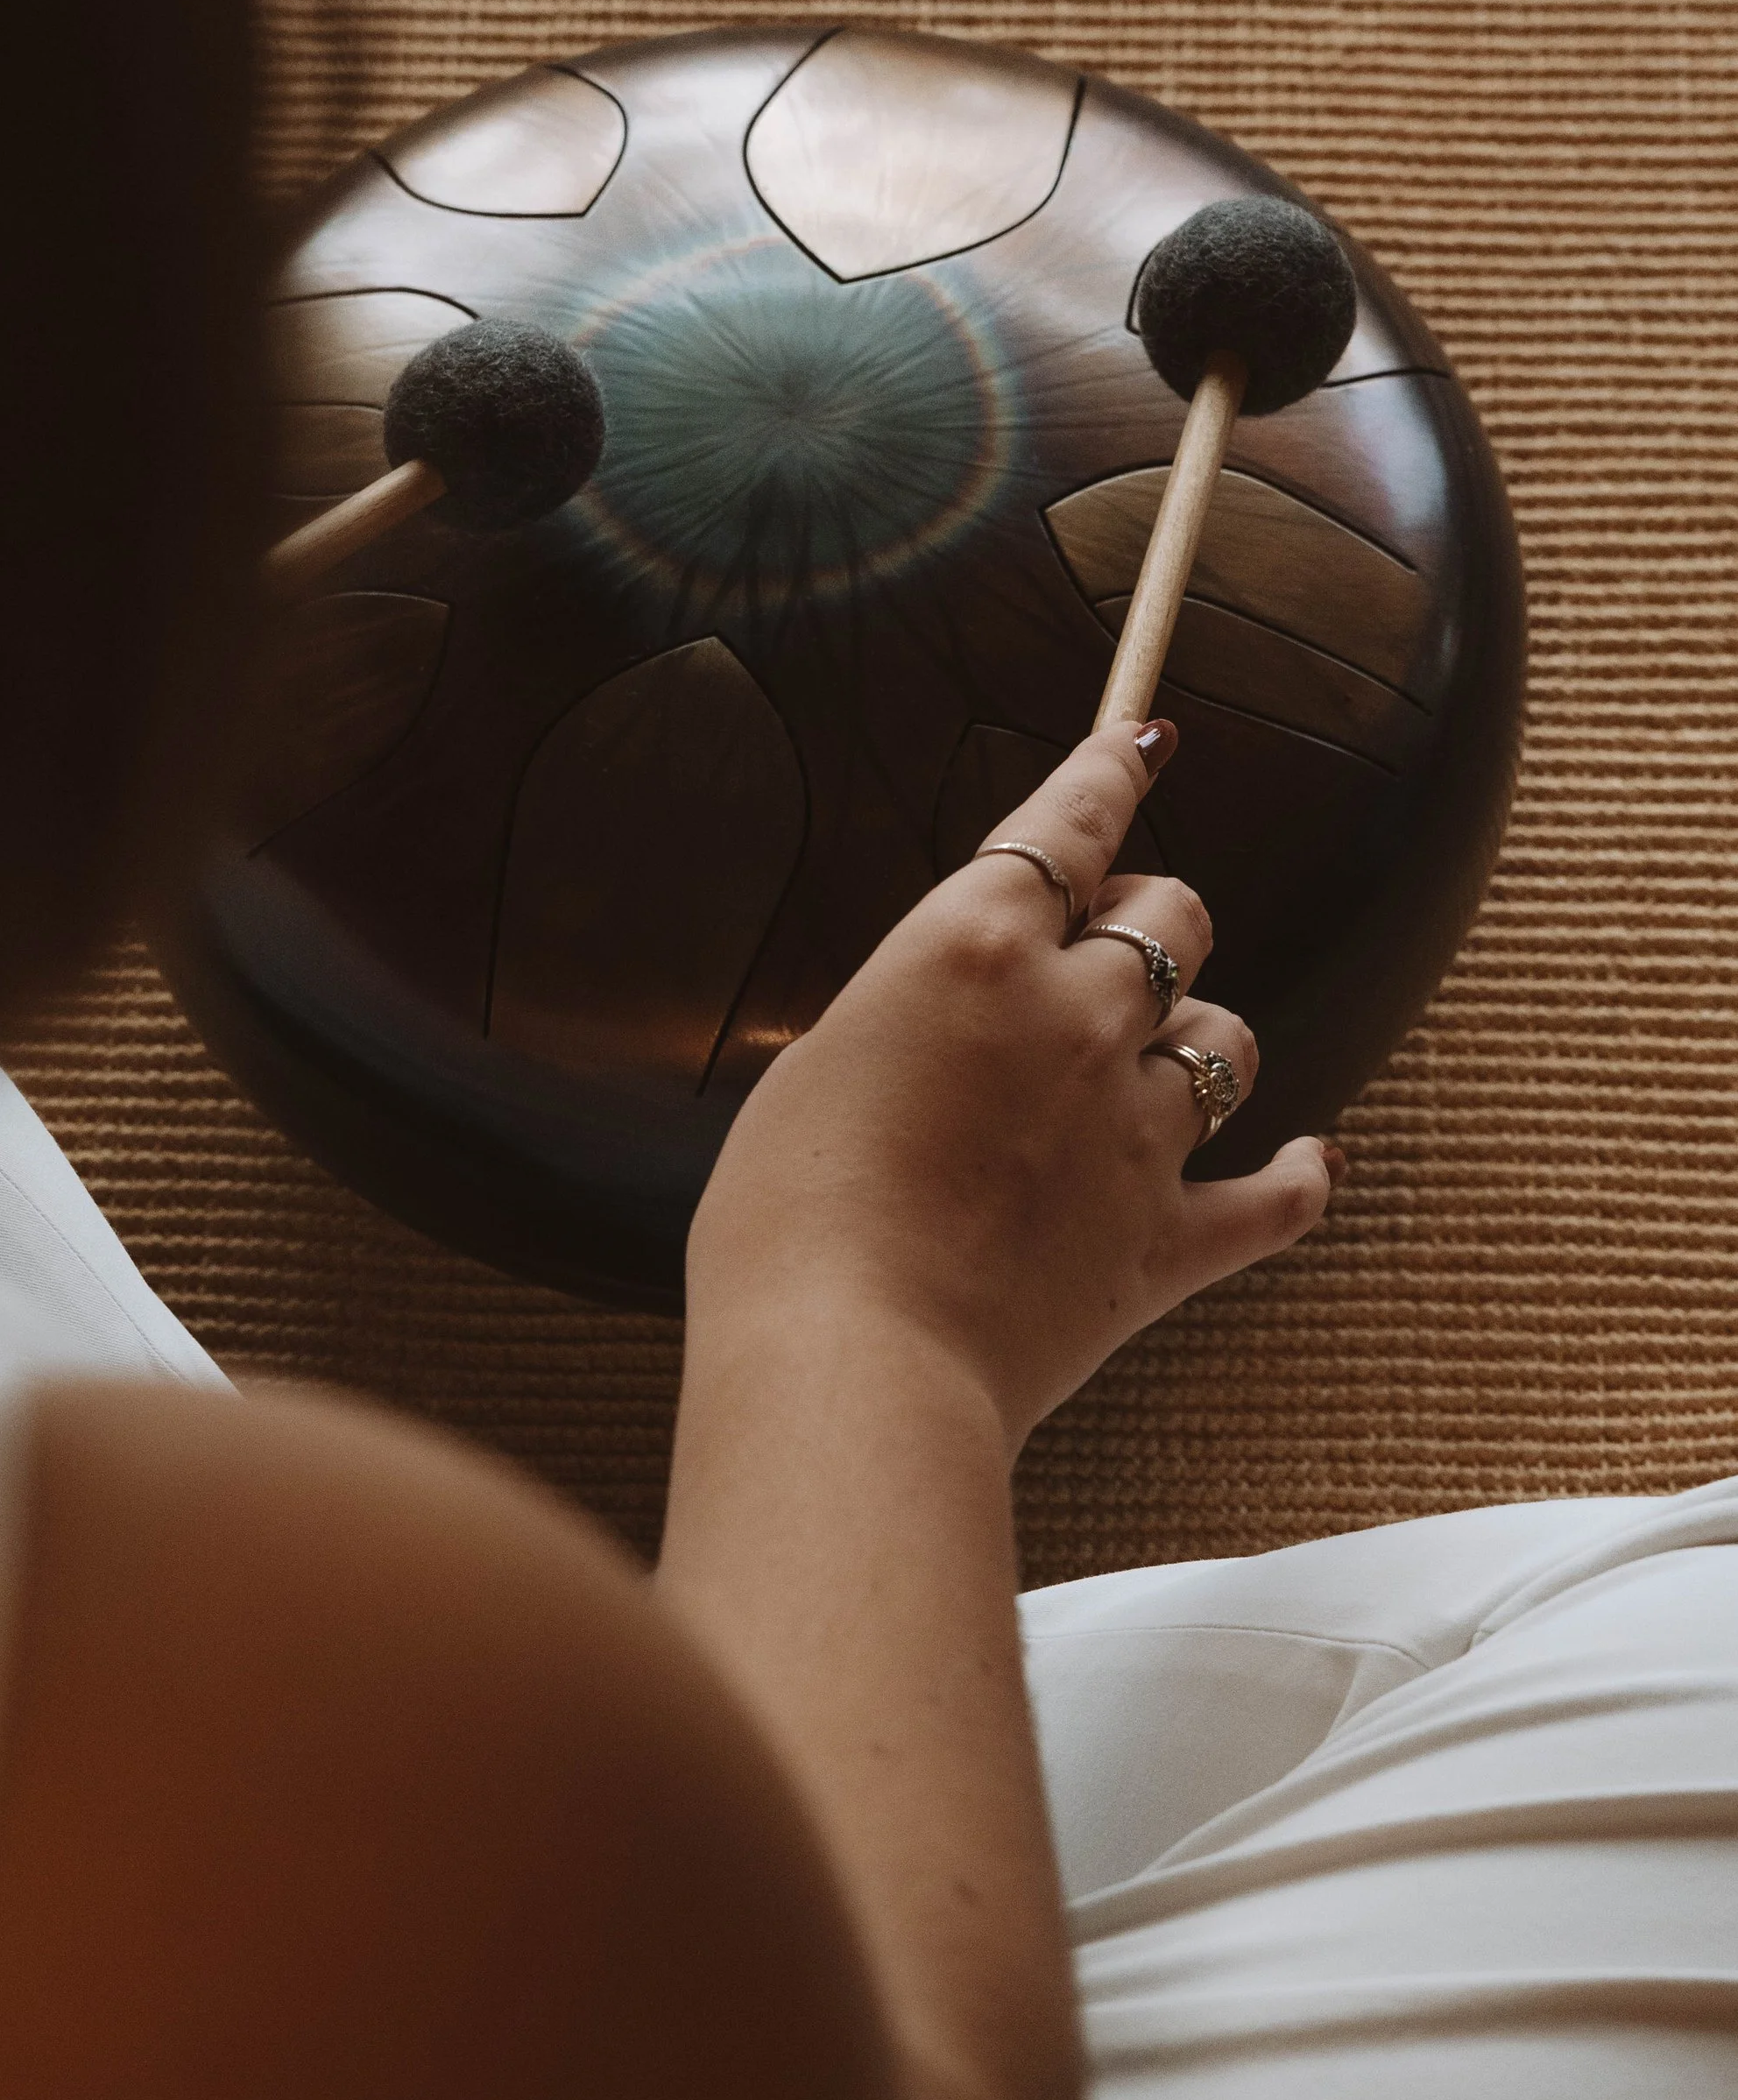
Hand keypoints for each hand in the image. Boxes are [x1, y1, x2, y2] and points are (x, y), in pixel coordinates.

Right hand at [686, 720, 1335, 1442]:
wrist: (848, 1360)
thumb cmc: (785, 1217)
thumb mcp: (820, 1066)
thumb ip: (913, 1016)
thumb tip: (954, 1021)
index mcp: (976, 949)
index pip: (1073, 821)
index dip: (1111, 771)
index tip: (1143, 739)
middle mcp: (1077, 1017)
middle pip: (1176, 916)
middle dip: (1153, 917)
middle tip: (1111, 947)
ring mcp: (1138, 1130)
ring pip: (1230, 1040)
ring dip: (1203, 1038)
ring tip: (1167, 1061)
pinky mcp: (1170, 1240)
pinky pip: (1281, 1196)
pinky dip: (1302, 1178)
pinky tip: (1313, 1162)